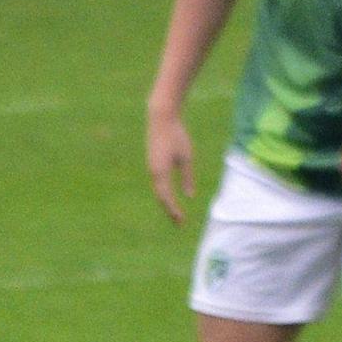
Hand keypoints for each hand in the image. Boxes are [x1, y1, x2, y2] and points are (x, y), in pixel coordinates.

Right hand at [145, 106, 199, 225]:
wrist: (161, 118)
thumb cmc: (176, 135)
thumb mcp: (186, 157)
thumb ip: (187, 177)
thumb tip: (189, 196)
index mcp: (160, 173)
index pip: (167, 198)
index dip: (174, 211)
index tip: (182, 222)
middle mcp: (153, 173)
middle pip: (161, 197)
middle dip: (170, 210)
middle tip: (179, 223)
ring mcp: (152, 168)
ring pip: (158, 190)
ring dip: (166, 202)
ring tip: (175, 213)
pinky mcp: (153, 163)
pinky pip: (158, 182)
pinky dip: (163, 192)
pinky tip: (169, 196)